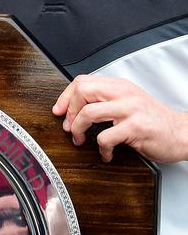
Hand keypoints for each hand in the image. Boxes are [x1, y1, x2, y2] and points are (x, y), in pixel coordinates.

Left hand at [53, 75, 187, 162]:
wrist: (182, 133)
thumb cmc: (153, 121)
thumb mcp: (129, 102)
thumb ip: (106, 100)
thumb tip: (74, 107)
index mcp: (119, 85)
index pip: (82, 81)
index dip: (65, 96)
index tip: (59, 111)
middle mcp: (123, 93)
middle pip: (82, 91)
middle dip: (69, 111)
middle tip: (70, 127)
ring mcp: (130, 109)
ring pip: (89, 113)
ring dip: (78, 130)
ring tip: (81, 140)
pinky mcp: (135, 127)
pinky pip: (105, 137)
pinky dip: (101, 149)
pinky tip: (106, 154)